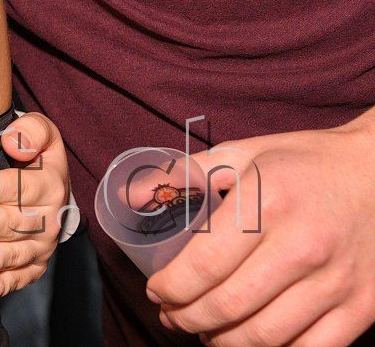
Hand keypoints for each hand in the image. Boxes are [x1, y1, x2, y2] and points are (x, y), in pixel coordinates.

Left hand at [0, 111, 74, 302]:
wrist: (48, 185)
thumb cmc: (33, 155)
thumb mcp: (41, 132)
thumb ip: (31, 131)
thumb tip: (14, 142)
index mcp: (49, 184)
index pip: (21, 186)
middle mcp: (48, 217)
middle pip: (14, 224)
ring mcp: (41, 245)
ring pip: (15, 255)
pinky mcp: (34, 265)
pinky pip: (20, 278)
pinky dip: (1, 286)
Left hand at [148, 115, 374, 345]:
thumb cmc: (305, 164)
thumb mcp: (244, 155)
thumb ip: (186, 175)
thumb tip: (131, 196)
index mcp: (270, 203)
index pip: (205, 264)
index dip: (171, 288)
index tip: (156, 292)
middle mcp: (305, 246)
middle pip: (229, 306)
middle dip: (188, 319)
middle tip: (172, 316)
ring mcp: (337, 282)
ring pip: (266, 336)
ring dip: (224, 343)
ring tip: (205, 333)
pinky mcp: (363, 307)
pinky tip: (252, 342)